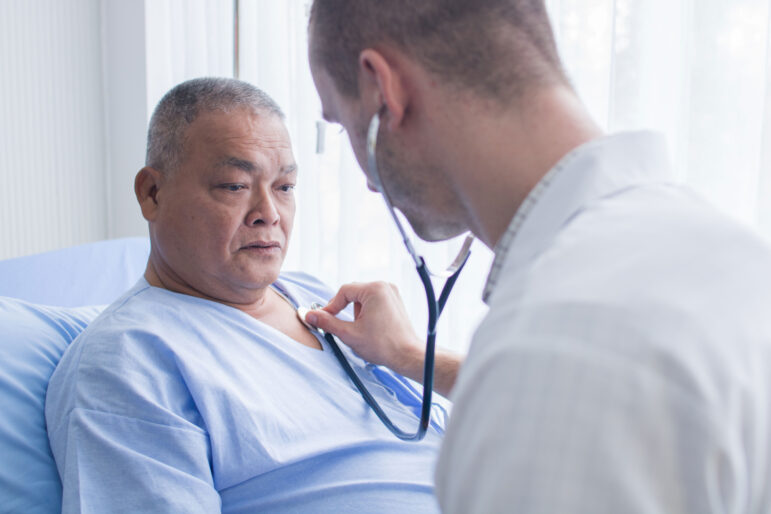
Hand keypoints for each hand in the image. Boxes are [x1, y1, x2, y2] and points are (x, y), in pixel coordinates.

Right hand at [304, 282, 423, 374]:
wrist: (407, 356)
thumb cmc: (383, 345)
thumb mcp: (349, 334)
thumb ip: (327, 323)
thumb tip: (309, 315)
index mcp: (374, 289)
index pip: (343, 291)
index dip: (331, 306)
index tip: (323, 319)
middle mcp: (384, 286)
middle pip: (353, 293)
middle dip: (345, 310)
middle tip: (341, 327)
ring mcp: (391, 293)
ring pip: (363, 299)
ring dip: (357, 313)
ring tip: (363, 330)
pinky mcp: (395, 302)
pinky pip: (373, 302)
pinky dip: (367, 313)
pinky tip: (372, 329)